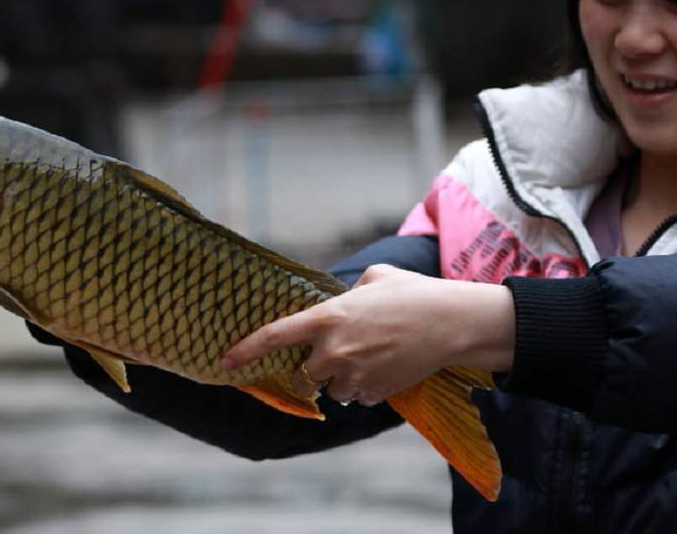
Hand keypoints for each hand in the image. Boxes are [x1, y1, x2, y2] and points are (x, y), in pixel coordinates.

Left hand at [221, 264, 514, 405]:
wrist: (452, 322)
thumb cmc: (412, 293)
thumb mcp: (372, 279)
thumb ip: (344, 294)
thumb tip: (336, 303)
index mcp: (328, 317)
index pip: (275, 336)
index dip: (245, 351)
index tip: (224, 363)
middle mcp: (334, 350)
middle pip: (302, 377)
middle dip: (308, 373)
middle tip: (329, 359)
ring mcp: (355, 374)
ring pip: (333, 390)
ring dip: (342, 379)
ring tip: (372, 355)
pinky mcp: (375, 392)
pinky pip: (359, 398)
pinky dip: (367, 388)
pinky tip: (387, 366)